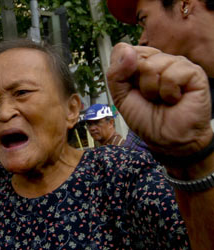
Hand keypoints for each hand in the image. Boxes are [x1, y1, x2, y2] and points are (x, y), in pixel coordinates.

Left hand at [107, 43, 211, 157]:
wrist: (166, 139)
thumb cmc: (146, 118)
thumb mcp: (120, 96)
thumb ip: (115, 73)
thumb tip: (127, 50)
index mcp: (141, 62)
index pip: (123, 50)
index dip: (123, 72)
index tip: (132, 88)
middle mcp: (159, 60)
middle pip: (137, 56)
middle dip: (137, 83)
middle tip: (149, 97)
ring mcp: (177, 64)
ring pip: (153, 65)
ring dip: (152, 90)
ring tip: (162, 99)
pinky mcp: (193, 72)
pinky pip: (172, 74)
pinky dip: (168, 93)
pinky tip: (174, 99)